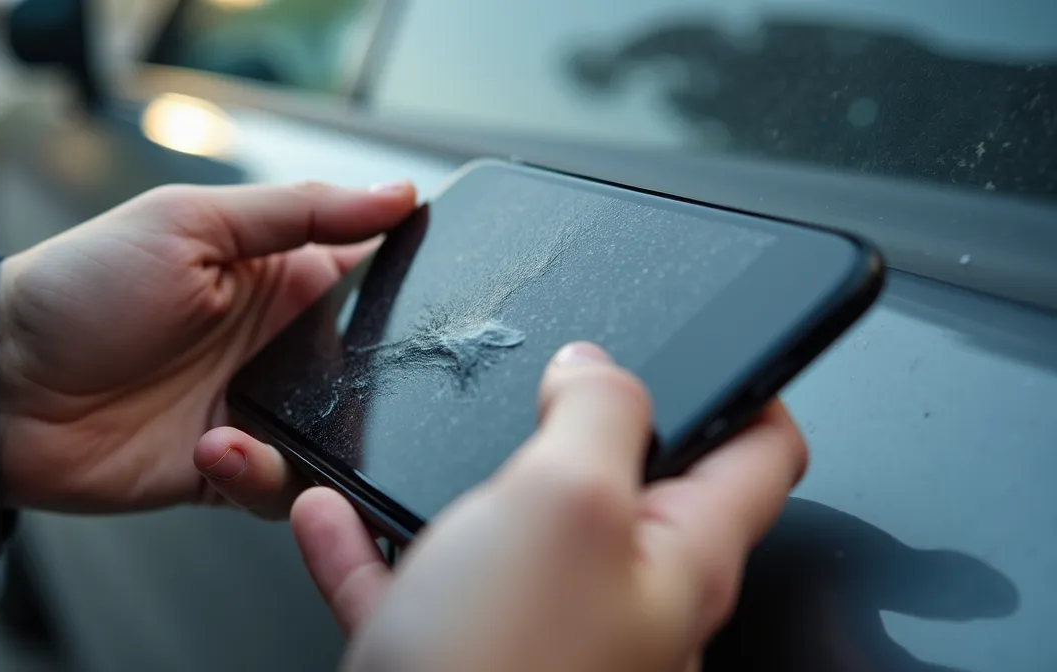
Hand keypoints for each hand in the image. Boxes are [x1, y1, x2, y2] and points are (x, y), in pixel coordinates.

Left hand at [0, 181, 415, 513]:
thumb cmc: (80, 288)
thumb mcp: (190, 221)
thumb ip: (299, 211)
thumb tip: (400, 194)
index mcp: (275, 276)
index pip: (369, 277)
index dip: (409, 285)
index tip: (443, 296)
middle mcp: (275, 346)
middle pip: (369, 369)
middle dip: (383, 381)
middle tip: (375, 384)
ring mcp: (254, 409)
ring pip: (339, 439)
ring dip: (322, 438)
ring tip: (259, 420)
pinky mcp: (227, 471)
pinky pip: (280, 486)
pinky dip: (260, 474)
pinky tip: (214, 446)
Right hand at [291, 342, 807, 670]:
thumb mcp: (566, 501)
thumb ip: (598, 413)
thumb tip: (596, 366)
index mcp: (679, 559)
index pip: (760, 456)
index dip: (752, 385)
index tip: (718, 341)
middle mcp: (621, 602)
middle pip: (624, 490)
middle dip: (581, 426)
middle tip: (547, 375)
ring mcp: (539, 636)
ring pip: (503, 536)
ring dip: (456, 481)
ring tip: (424, 435)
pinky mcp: (460, 664)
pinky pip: (416, 589)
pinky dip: (372, 547)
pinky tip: (331, 518)